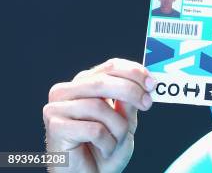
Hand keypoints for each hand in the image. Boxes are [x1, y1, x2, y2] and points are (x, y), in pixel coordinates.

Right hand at [43, 58, 155, 172]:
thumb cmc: (105, 150)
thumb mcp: (125, 121)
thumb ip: (130, 101)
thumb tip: (144, 81)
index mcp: (84, 84)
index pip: (110, 66)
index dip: (134, 72)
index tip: (152, 83)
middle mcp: (67, 91)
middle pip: (103, 81)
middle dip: (131, 91)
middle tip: (147, 103)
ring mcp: (56, 108)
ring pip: (99, 107)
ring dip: (118, 128)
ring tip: (117, 142)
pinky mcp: (54, 127)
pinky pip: (93, 129)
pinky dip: (107, 142)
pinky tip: (105, 150)